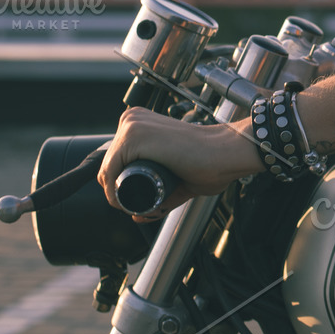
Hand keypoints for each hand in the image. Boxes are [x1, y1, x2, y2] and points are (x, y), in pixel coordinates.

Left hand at [97, 107, 262, 220]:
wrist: (226, 153)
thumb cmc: (208, 161)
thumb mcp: (174, 175)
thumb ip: (159, 192)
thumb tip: (137, 214)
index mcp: (140, 123)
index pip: (115, 160)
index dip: (119, 186)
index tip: (136, 201)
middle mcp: (132, 119)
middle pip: (109, 166)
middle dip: (119, 191)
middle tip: (139, 205)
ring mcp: (132, 125)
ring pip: (108, 170)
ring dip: (117, 193)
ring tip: (139, 202)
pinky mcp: (133, 136)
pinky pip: (109, 171)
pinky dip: (113, 192)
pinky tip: (126, 200)